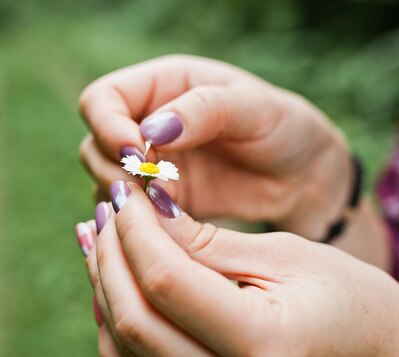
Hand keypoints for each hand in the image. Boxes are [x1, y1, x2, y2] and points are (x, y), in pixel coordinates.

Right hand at [79, 55, 350, 239]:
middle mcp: (147, 126)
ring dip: (126, 199)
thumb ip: (204, 110)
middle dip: (116, 169)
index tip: (139, 154)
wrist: (304, 177)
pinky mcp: (163, 204)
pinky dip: (140, 223)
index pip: (101, 100)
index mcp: (162, 87)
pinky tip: (170, 226)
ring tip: (168, 206)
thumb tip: (150, 132)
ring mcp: (152, 168)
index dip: (108, 127)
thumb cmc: (285, 128)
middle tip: (156, 187)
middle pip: (93, 146)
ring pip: (106, 184)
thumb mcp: (254, 108)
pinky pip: (131, 215)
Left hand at [81, 182, 398, 356]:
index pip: (166, 283)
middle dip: (111, 254)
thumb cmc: (345, 291)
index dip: (135, 230)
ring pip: (123, 350)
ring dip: (104, 286)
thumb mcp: (282, 252)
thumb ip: (204, 239)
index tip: (126, 189)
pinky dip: (114, 328)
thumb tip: (142, 209)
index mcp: (265, 345)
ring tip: (101, 236)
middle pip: (134, 321)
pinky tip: (113, 284)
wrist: (374, 349)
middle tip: (108, 206)